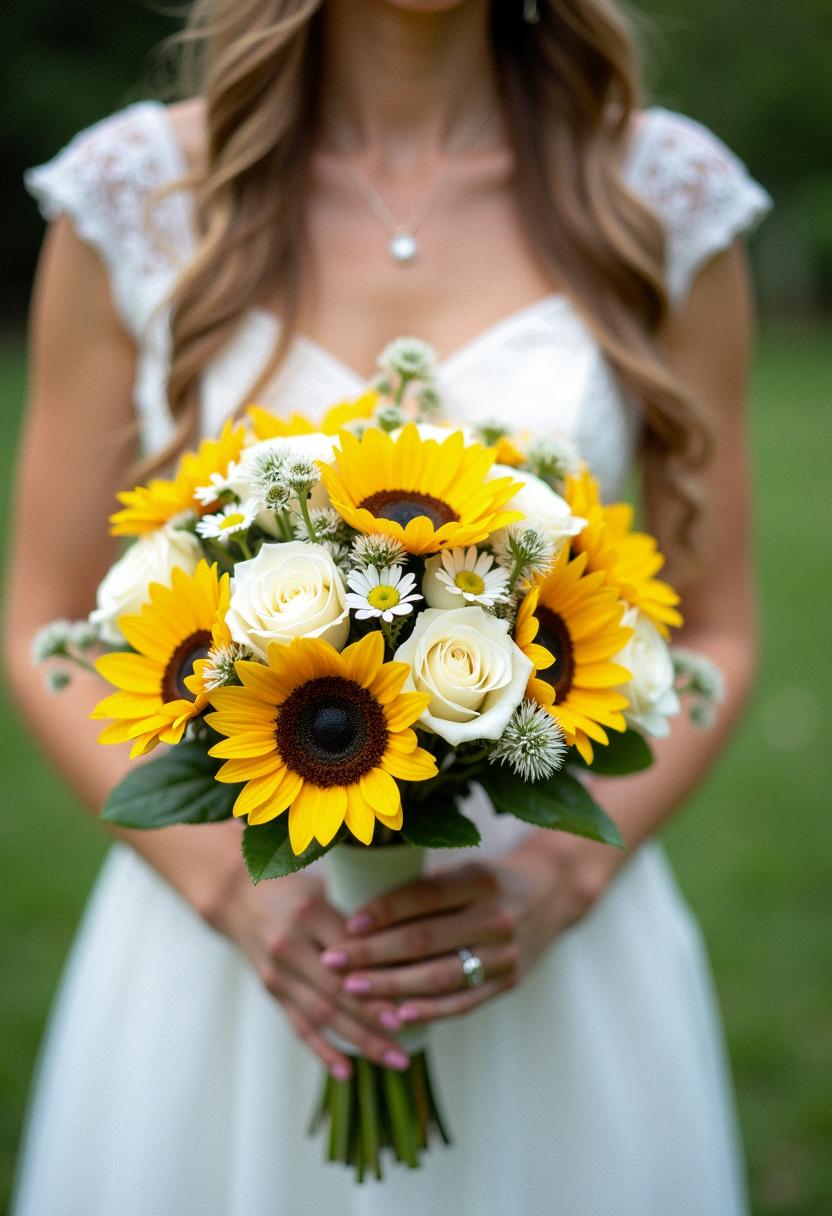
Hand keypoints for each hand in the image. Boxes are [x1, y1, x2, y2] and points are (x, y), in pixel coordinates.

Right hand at [211, 866, 412, 1079]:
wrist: (241, 897)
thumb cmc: (297, 889)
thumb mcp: (326, 888)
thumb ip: (358, 918)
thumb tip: (407, 949)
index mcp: (309, 913)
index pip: (349, 953)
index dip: (377, 980)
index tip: (407, 1000)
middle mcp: (289, 945)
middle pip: (335, 990)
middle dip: (372, 1017)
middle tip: (405, 1035)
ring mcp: (278, 973)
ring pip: (321, 1015)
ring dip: (359, 1041)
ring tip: (394, 1059)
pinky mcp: (272, 992)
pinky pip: (299, 1026)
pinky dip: (323, 1051)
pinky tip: (347, 1072)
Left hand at [320, 833, 616, 1024]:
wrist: (552, 893)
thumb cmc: (491, 878)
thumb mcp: (465, 868)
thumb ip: (424, 888)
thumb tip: (359, 907)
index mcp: (481, 879)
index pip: (424, 897)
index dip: (383, 911)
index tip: (347, 925)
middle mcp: (496, 917)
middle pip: (425, 940)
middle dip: (373, 953)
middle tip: (333, 962)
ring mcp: (505, 953)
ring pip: (439, 976)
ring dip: (390, 985)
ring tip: (352, 989)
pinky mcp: (509, 982)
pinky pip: (463, 1001)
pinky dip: (429, 1011)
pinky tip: (397, 1016)